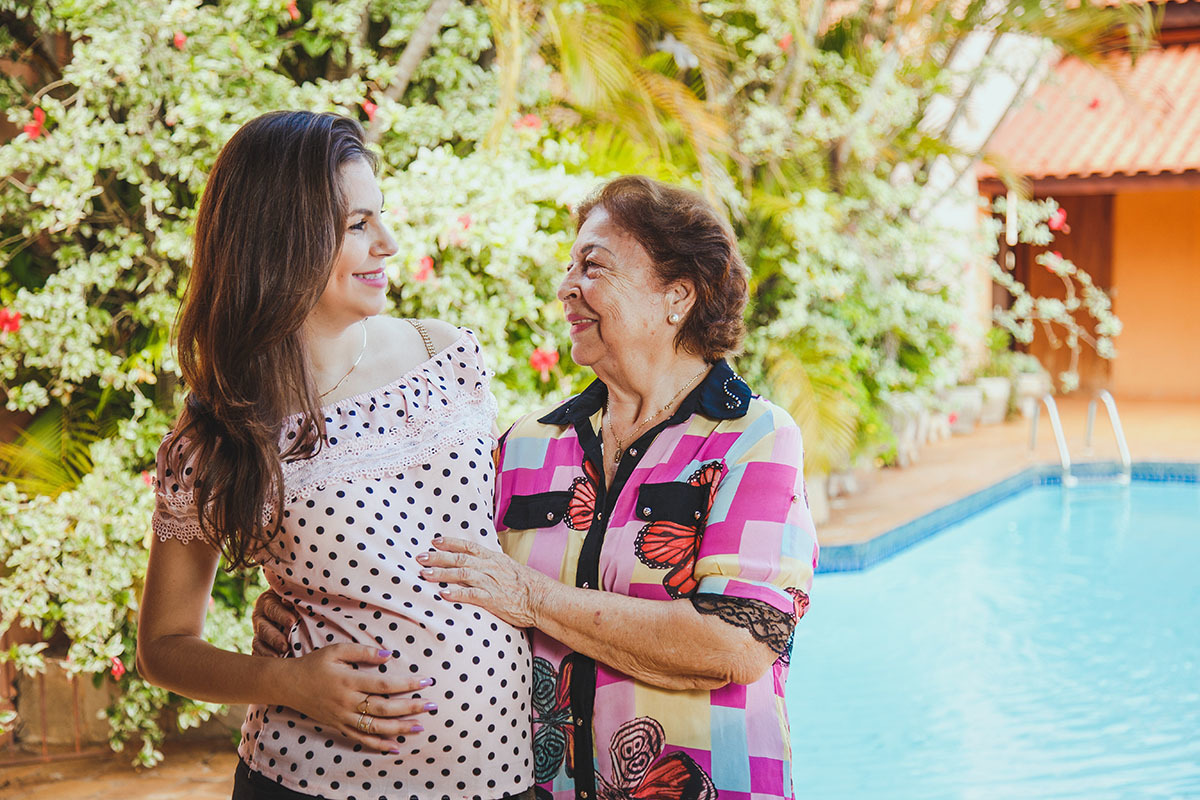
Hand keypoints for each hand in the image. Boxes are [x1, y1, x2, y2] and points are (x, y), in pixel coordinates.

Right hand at [252, 588, 296, 656]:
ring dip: (268, 652)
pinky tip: (273, 666)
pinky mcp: (260, 646)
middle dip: (274, 638)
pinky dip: (264, 659)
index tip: (292, 622)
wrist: (291, 607)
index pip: (273, 609)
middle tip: (285, 646)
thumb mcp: (294, 595)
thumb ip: (293, 598)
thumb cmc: (297, 599)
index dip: (282, 616)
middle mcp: (260, 618)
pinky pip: (258, 654)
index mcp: (267, 602)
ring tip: (280, 657)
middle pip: (264, 629)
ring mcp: (259, 633)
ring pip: (258, 643)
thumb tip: (288, 602)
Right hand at [286, 644, 433, 752]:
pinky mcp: (338, 726)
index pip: (384, 684)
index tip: (426, 681)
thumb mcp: (337, 651)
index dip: (407, 684)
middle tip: (432, 705)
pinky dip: (378, 745)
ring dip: (400, 728)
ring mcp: (343, 717)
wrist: (288, 684)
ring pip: (375, 727)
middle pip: (384, 708)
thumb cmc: (315, 664)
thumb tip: (388, 655)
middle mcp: (347, 702)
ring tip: (420, 727)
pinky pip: (361, 739)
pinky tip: (396, 747)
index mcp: (349, 681)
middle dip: (410, 707)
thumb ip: (363, 652)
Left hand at [416, 536, 549, 627]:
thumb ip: (492, 565)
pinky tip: (443, 595)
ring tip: (424, 575)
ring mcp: (491, 582)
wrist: (542, 598)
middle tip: (420, 557)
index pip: (468, 546)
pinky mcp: (493, 599)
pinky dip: (456, 594)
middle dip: (438, 558)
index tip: (435, 541)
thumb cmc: (527, 585)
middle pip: (459, 559)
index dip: (450, 543)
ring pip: (462, 574)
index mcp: (494, 558)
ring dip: (441, 574)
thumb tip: (477, 564)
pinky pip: (471, 595)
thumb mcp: (509, 568)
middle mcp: (490, 567)